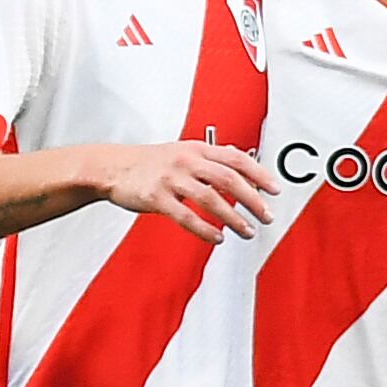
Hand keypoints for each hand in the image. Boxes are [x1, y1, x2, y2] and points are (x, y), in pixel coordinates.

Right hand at [100, 140, 278, 243]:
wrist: (111, 167)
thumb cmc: (149, 162)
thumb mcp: (183, 151)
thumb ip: (211, 158)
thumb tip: (242, 163)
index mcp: (197, 148)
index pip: (237, 158)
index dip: (259, 174)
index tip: (275, 190)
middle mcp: (187, 160)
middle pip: (229, 179)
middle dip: (253, 200)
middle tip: (267, 216)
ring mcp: (171, 178)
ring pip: (211, 199)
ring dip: (234, 218)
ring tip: (247, 232)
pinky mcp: (156, 197)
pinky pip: (186, 216)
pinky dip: (205, 229)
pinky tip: (218, 237)